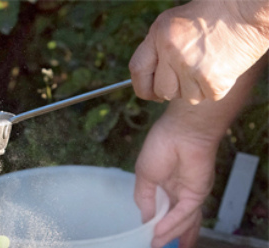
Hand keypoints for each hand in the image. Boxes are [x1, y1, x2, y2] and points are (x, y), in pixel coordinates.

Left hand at [129, 0, 268, 103]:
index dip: (143, 87)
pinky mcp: (213, 80)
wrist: (249, 9)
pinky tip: (222, 66)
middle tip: (191, 73)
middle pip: (163, 91)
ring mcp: (192, 67)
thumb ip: (159, 49)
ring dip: (197, 88)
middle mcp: (172, 51)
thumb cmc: (214, 13)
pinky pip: (208, 96)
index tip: (151, 92)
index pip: (138, 71)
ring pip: (186, 97)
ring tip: (209, 63)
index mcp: (159, 34)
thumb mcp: (175, 23)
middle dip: (174, 89)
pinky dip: (215, 87)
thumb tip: (150, 80)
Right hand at [134, 107, 217, 247]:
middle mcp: (182, 195)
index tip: (154, 245)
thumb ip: (145, 200)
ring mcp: (191, 195)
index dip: (164, 231)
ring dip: (171, 237)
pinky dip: (173, 224)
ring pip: (185, 223)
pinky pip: (184, 213)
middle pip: (185, 226)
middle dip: (182, 246)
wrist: (181, 130)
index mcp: (169, 189)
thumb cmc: (161, 146)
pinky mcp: (197, 193)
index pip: (169, 216)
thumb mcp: (144, 177)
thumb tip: (146, 220)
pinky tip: (160, 233)